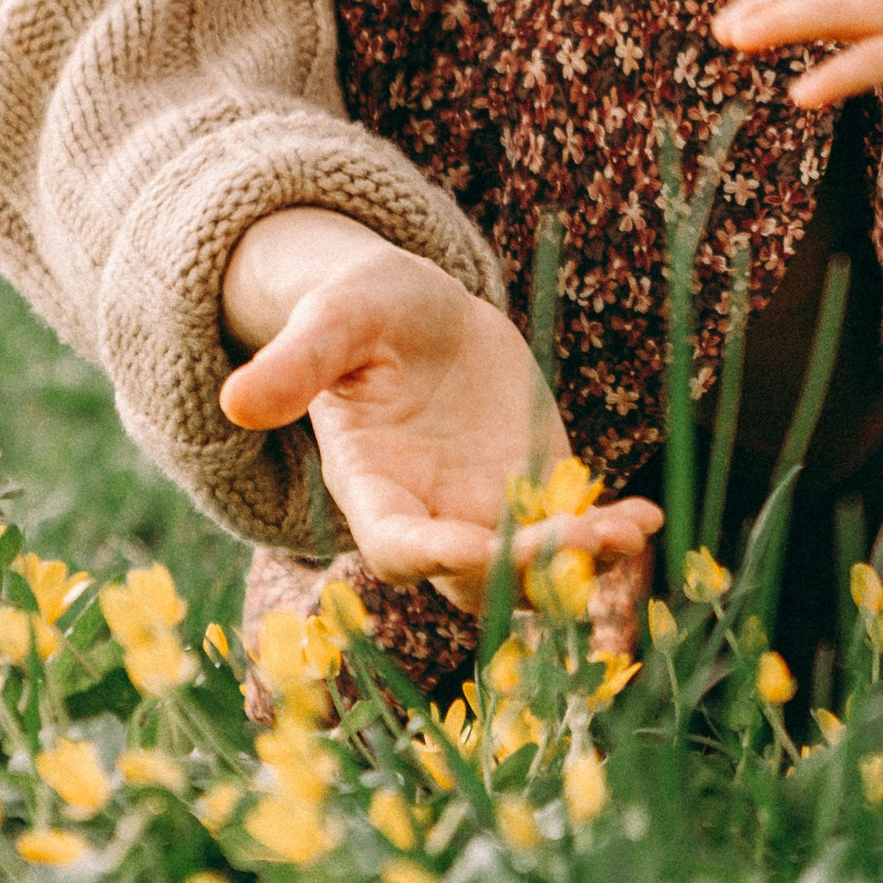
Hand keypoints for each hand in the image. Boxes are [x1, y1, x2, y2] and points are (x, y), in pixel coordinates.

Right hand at [217, 218, 657, 609]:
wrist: (415, 311)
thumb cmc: (362, 309)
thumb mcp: (331, 319)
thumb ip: (295, 363)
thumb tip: (235, 400)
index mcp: (373, 485)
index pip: (396, 545)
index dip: (431, 553)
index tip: (473, 544)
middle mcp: (431, 513)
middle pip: (476, 573)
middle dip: (527, 566)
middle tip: (584, 539)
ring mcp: (487, 506)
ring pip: (530, 565)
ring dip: (578, 560)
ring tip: (626, 532)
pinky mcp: (535, 486)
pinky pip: (573, 525)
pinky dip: (608, 530)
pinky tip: (647, 516)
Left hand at [712, 0, 882, 107]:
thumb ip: (878, 11)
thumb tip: (826, 20)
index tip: (739, 13)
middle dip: (768, 3)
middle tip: (722, 29)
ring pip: (839, 9)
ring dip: (784, 21)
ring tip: (738, 40)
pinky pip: (876, 62)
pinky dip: (835, 75)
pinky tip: (800, 94)